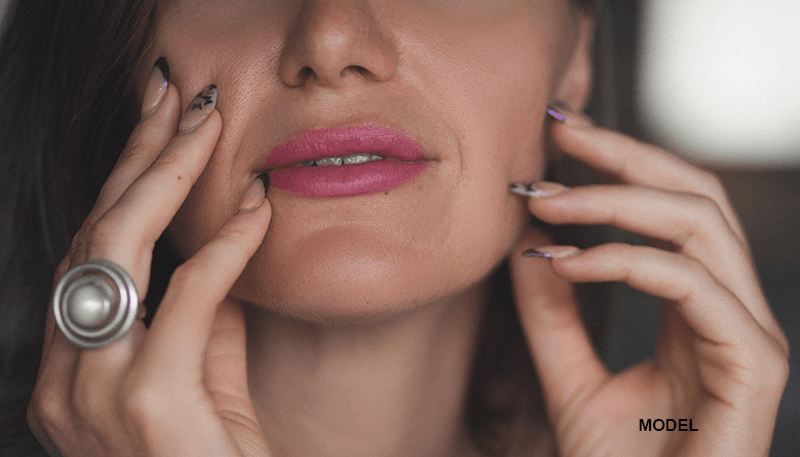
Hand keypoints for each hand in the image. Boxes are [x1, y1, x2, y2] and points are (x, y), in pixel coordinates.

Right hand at [27, 66, 271, 455]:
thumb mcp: (203, 380)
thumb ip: (202, 317)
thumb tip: (221, 248)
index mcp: (71, 368)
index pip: (89, 250)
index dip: (123, 183)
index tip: (157, 129)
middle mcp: (67, 374)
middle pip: (95, 232)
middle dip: (136, 155)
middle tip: (175, 98)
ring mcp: (97, 389)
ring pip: (121, 246)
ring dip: (169, 174)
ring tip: (207, 124)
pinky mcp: (147, 401)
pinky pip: (190, 294)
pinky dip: (226, 243)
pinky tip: (256, 206)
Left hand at [509, 108, 788, 455]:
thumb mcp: (568, 376)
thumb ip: (551, 314)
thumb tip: (527, 244)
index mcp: (695, 307)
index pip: (671, 207)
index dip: (620, 162)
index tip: (560, 135)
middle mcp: (729, 309)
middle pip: (696, 195)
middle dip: (625, 155)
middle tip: (560, 133)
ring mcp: (749, 334)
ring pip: (699, 225)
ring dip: (615, 201)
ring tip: (545, 200)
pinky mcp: (754, 364)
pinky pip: (692, 283)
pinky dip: (624, 260)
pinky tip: (565, 260)